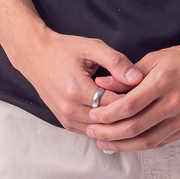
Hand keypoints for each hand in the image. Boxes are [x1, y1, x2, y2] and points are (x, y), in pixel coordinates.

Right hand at [14, 27, 143, 132]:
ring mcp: (65, 118)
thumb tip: (137, 78)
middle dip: (128, 113)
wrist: (34, 56)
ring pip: (101, 130)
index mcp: (76, 89)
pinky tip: (116, 117)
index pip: (115, 104)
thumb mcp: (92, 47)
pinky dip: (104, 126)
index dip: (133, 99)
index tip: (145, 91)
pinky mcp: (65, 123)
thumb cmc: (63, 50)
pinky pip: (90, 132)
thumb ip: (116, 62)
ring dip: (117, 122)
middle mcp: (69, 108)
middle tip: (143, 102)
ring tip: (131, 110)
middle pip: (109, 120)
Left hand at [84, 29, 179, 150]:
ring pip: (148, 141)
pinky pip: (163, 142)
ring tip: (105, 144)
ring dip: (123, 145)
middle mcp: (174, 104)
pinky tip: (129, 144)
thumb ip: (128, 75)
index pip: (128, 106)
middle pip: (135, 128)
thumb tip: (102, 84)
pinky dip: (143, 145)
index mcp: (163, 83)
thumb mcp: (157, 58)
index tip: (93, 116)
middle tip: (93, 133)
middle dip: (109, 133)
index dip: (107, 115)